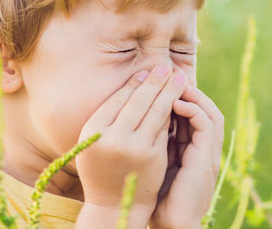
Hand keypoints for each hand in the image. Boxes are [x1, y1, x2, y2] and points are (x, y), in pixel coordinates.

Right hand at [75, 64, 188, 228]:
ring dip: (168, 91)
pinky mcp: (152, 156)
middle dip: (155, 80)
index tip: (145, 71)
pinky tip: (179, 100)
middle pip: (138, 100)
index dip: (134, 83)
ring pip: (155, 111)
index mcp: (92, 130)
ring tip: (178, 77)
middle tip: (165, 66)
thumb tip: (133, 84)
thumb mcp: (94, 143)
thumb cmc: (102, 170)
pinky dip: (172, 112)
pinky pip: (164, 128)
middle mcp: (111, 136)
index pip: (118, 99)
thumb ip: (107, 118)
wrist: (113, 206)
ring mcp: (134, 147)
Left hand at [149, 84, 224, 228]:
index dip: (177, 96)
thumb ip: (151, 144)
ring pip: (210, 113)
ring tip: (173, 83)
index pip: (190, 114)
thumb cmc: (156, 199)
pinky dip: (194, 110)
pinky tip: (175, 103)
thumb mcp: (153, 164)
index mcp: (192, 150)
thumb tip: (132, 121)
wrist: (171, 223)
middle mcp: (203, 149)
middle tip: (167, 74)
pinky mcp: (207, 159)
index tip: (158, 82)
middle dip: (186, 90)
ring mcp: (207, 154)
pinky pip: (207, 126)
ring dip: (193, 95)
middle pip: (203, 109)